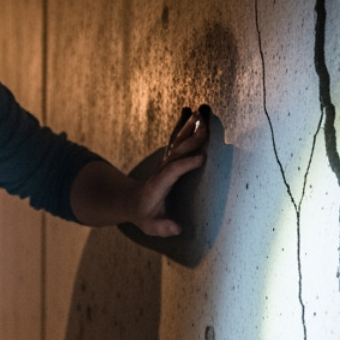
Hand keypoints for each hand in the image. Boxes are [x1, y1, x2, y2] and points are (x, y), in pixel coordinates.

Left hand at [130, 104, 209, 236]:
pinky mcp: (169, 157)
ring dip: (191, 126)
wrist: (131, 201)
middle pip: (178, 151)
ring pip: (178, 141)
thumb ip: (162, 227)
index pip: (172, 171)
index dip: (185, 164)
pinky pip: (178, 138)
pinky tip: (193, 111)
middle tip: (207, 127)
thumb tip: (176, 228)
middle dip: (192, 139)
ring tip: (202, 111)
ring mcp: (166, 160)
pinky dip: (186, 125)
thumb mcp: (150, 225)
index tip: (202, 158)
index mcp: (159, 184)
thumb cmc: (144, 215)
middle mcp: (163, 168)